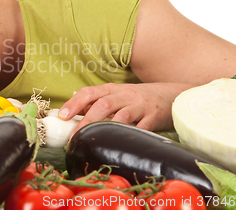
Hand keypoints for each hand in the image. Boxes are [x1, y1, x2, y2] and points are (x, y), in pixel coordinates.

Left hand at [58, 82, 192, 133]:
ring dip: (106, 128)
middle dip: (87, 120)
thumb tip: (69, 113)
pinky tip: (121, 145)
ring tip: (94, 141)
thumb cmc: (139, 98)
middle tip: (75, 136)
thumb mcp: (117, 95)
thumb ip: (96, 102)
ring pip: (121, 116)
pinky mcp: (155, 118)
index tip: (62, 116)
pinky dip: (131, 136)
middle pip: (103, 104)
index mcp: (112, 89)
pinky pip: (142, 128)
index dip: (74, 102)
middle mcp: (125, 95)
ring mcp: (140, 106)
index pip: (89, 92)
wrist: (172, 94)